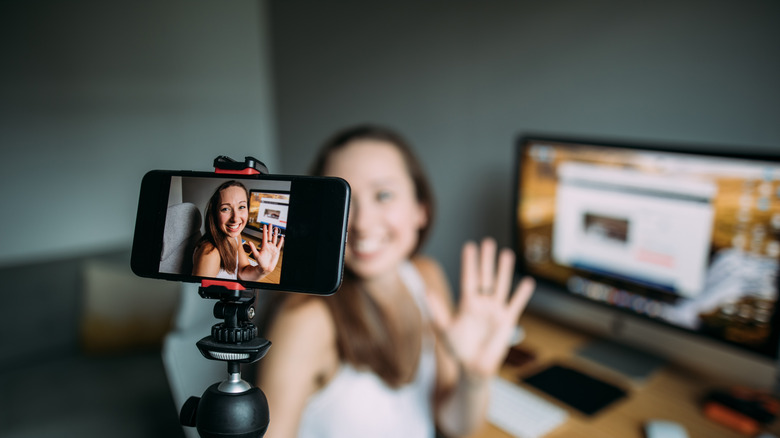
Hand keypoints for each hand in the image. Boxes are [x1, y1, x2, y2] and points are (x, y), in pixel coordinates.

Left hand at [245, 225, 284, 279]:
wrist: (266, 267)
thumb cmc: (260, 262)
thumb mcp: (256, 255)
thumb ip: (253, 248)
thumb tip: (249, 242)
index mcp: (264, 246)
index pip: (264, 236)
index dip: (264, 231)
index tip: (264, 225)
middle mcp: (268, 246)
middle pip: (269, 236)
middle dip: (270, 230)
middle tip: (270, 224)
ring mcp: (273, 248)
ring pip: (274, 239)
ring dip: (275, 234)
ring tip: (275, 228)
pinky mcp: (276, 251)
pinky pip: (279, 245)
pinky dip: (281, 241)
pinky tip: (281, 237)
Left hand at [428, 237, 534, 378]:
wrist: (473, 367)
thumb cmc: (457, 349)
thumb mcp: (444, 328)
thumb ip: (436, 309)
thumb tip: (425, 291)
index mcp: (467, 303)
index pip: (469, 278)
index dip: (469, 263)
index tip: (470, 246)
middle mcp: (482, 303)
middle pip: (486, 277)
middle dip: (486, 260)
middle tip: (488, 242)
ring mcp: (495, 310)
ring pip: (501, 286)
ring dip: (504, 271)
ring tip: (506, 254)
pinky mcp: (507, 320)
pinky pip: (515, 304)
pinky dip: (521, 294)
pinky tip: (527, 281)